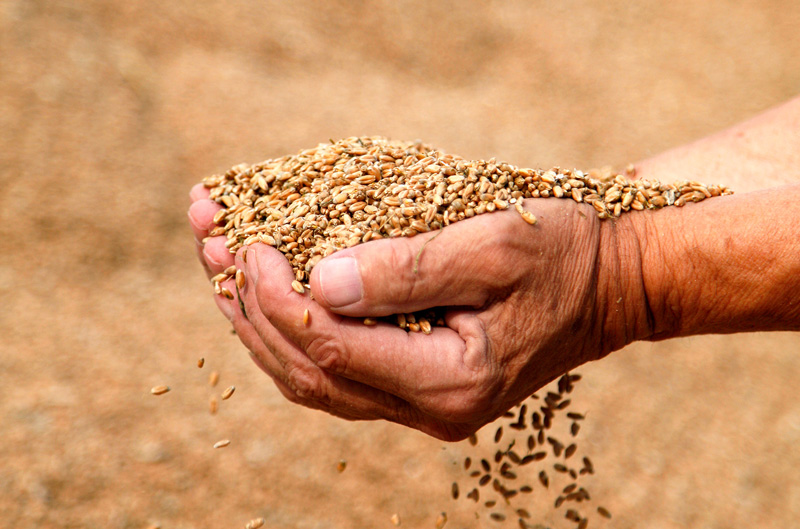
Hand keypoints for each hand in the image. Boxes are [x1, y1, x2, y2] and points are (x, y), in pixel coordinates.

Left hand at [189, 183, 645, 439]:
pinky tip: (267, 298)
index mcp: (451, 380)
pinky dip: (292, 334)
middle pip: (309, 372)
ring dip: (260, 324)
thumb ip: (408, 268)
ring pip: (313, 380)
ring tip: (220, 268)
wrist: (608, 285)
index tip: (248, 237)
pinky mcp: (416, 384)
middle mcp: (430, 408)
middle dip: (250, 308)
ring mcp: (422, 404)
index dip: (276, 294)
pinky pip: (335, 371)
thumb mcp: (494, 246)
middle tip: (212, 245)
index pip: (331, 347)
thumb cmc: (562, 255)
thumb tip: (318, 280)